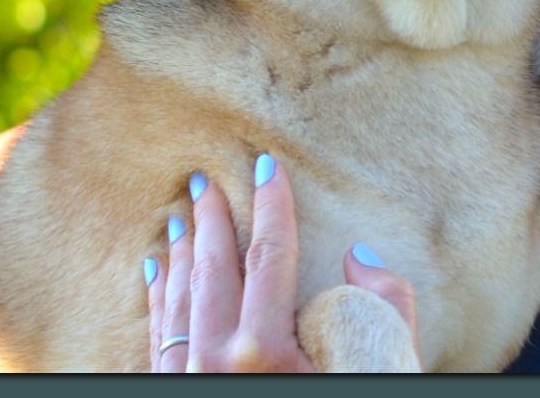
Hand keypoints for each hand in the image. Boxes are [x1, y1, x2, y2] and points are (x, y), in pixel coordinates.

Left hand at [143, 154, 418, 371]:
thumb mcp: (378, 369)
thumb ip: (382, 312)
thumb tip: (361, 258)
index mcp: (264, 350)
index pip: (268, 256)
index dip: (271, 206)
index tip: (265, 165)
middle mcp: (216, 362)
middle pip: (212, 270)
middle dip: (212, 220)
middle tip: (205, 178)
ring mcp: (187, 381)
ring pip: (177, 301)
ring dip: (182, 252)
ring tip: (183, 214)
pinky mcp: (172, 393)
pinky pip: (158, 335)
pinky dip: (158, 296)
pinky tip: (156, 272)